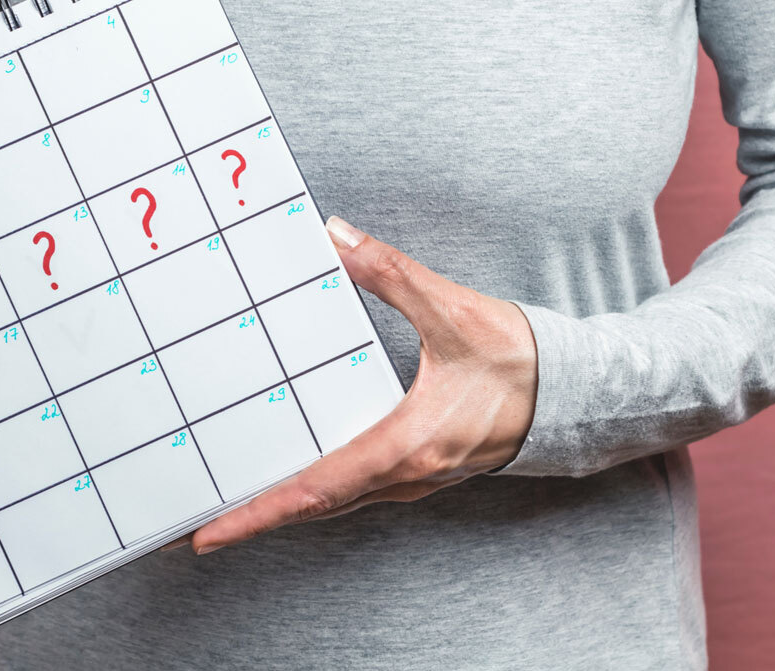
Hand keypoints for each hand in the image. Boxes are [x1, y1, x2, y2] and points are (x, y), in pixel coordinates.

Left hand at [181, 216, 538, 553]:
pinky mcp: (417, 466)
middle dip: (255, 518)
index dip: (260, 512)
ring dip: (282, 507)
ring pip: (333, 502)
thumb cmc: (520, 361)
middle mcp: (404, 473)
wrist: (575, 392)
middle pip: (314, 506)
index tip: (211, 534)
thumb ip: (393, 275)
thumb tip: (338, 239)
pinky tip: (293, 475)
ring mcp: (411, 476)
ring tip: (232, 508)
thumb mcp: (455, 312)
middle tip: (199, 529)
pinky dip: (314, 492)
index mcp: (407, 445)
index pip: (317, 489)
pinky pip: (353, 489)